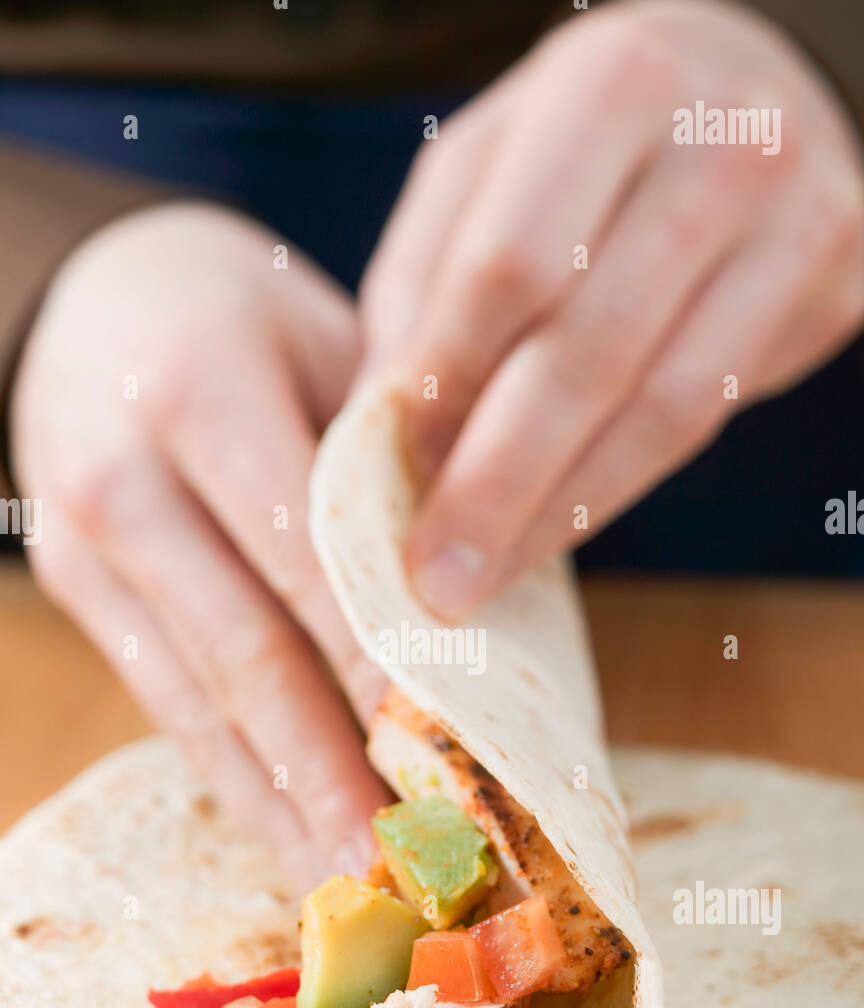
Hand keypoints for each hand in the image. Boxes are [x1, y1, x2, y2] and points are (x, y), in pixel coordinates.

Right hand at [13, 202, 387, 888]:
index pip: (304, 556)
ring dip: (280, 805)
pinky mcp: (73, 597)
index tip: (446, 757)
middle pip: (242, 654)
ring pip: (196, 703)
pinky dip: (237, 778)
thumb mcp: (323, 333)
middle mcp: (120, 481)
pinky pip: (167, 706)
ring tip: (349, 887)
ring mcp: (81, 551)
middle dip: (326, 773)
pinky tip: (289, 835)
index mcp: (194, 390)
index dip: (375, 665)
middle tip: (397, 869)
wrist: (86, 298)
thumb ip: (389, 452)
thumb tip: (479, 591)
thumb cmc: (235, 307)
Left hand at [361, 0, 863, 616]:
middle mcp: (725, 146)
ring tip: (488, 576)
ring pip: (664, 409)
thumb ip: (428, 286)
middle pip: (591, 352)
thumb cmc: (579, 140)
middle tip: (434, 579)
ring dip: (562, 512)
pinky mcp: (837, 294)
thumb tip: (381, 438)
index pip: (513, 266)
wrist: (739, 91)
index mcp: (613, 87)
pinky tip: (556, 526)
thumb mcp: (481, 169)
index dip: (446, 387)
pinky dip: (619, 486)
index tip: (387, 481)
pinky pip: (709, 421)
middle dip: (499, 483)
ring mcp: (799, 224)